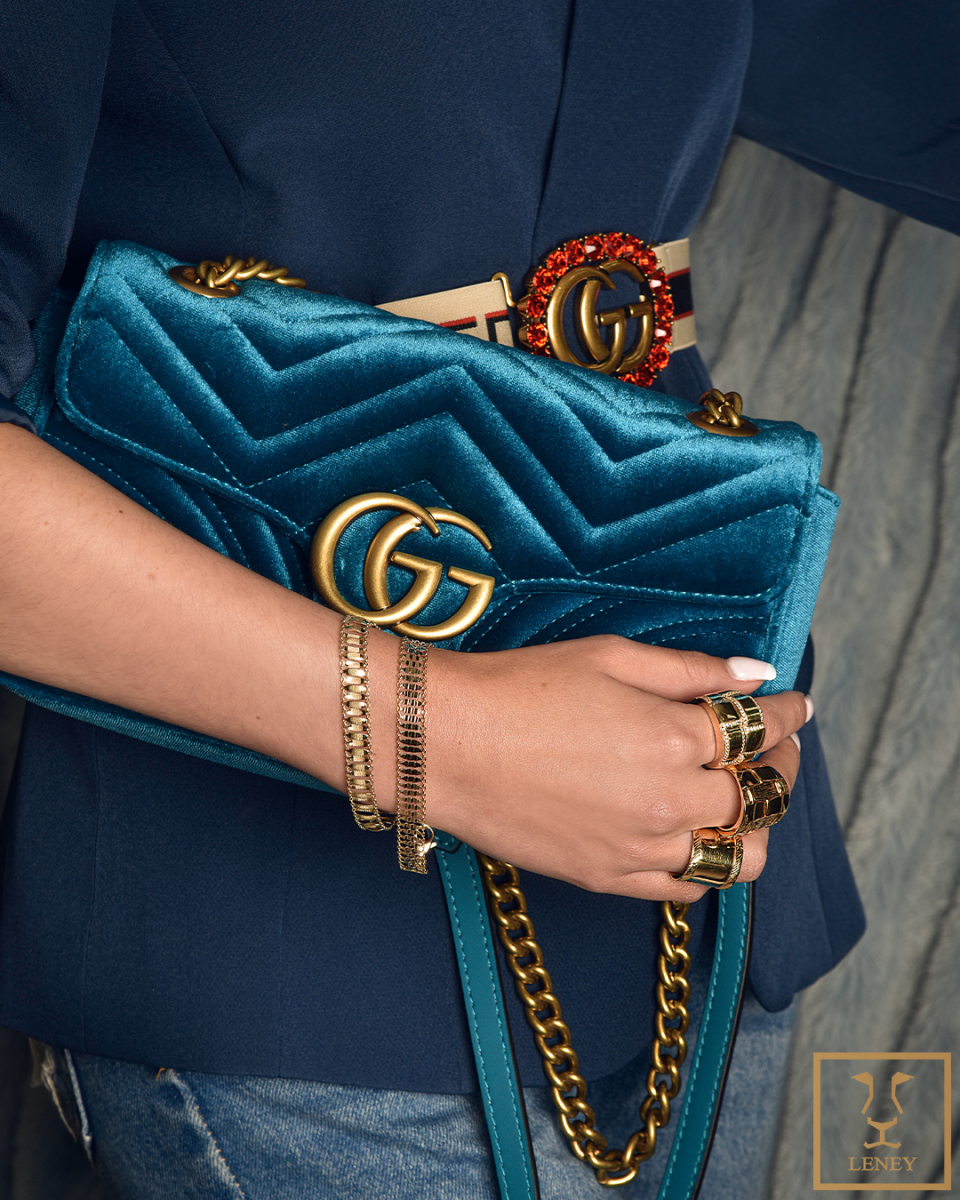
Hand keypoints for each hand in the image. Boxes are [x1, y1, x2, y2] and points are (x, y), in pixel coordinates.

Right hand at [417, 636, 806, 900]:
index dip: (789, 715)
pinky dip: (707, 863)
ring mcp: (640, 846)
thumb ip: (690, 669)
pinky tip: (695, 834)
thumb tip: (755, 673)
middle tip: (776, 748)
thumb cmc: (519, 689)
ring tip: (741, 798)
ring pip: (739, 856)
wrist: (444, 745)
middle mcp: (668, 799)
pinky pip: (686, 887)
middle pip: (761, 794)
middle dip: (782, 766)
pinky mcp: (609, 877)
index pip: (761, 729)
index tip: (796, 706)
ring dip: (755, 825)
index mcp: (672, 736)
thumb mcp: (609, 656)